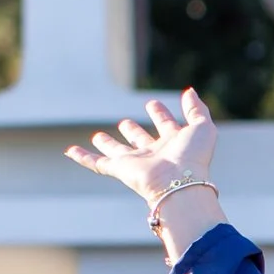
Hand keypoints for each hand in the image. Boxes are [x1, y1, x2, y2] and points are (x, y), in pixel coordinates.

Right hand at [65, 88, 220, 257]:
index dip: (159, 114)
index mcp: (174, 143)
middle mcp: (154, 154)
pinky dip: (83, 157)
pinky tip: (70, 151)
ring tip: (98, 136)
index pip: (166, 125)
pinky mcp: (120, 170)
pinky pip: (97, 164)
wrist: (179, 183)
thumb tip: (189, 91)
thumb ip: (196, 108)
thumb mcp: (202, 127)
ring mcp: (136, 162)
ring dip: (108, 144)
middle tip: (125, 123)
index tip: (152, 104)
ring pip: (118, 152)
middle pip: (140, 141)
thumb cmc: (193, 157)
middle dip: (133, 131)